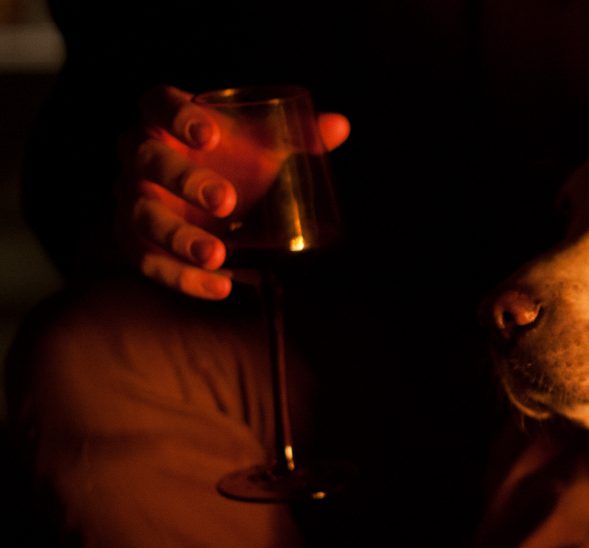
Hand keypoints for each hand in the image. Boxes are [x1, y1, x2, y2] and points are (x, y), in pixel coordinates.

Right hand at [117, 85, 350, 298]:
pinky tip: (220, 286)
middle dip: (184, 179)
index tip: (210, 134)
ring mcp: (132, 198)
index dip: (177, 115)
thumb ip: (298, 135)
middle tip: (226, 201)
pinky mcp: (134, 239)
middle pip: (146, 158)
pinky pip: (146, 259)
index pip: (157, 103)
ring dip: (178, 237)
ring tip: (217, 256)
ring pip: (141, 215)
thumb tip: (341, 126)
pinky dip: (181, 277)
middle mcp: (140, 154)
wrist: (202, 203)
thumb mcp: (262, 146)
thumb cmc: (233, 161)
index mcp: (164, 119)